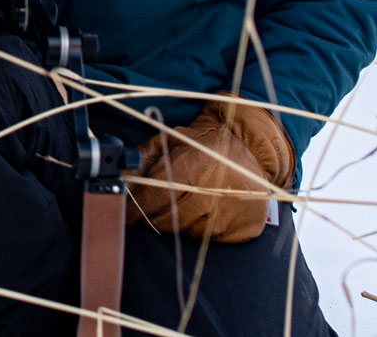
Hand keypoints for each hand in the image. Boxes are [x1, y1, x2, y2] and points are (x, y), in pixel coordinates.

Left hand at [127, 94, 295, 242]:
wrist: (252, 154)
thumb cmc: (207, 146)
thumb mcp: (175, 139)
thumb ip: (146, 154)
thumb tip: (123, 174)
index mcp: (195, 164)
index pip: (156, 195)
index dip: (137, 207)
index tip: (126, 212)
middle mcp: (215, 190)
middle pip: (168, 217)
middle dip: (151, 217)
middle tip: (143, 215)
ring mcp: (231, 213)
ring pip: (186, 230)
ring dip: (172, 223)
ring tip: (171, 210)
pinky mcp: (243, 229)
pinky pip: (207, 238)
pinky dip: (195, 229)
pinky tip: (196, 215)